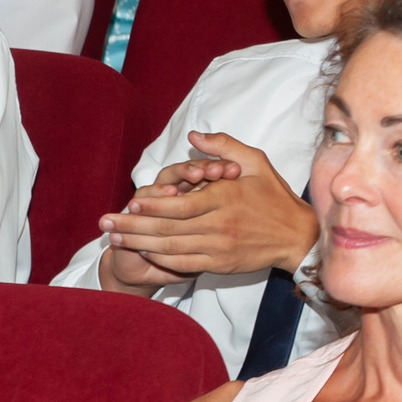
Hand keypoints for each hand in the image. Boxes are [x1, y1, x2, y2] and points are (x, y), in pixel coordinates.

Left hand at [100, 132, 317, 277]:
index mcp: (225, 198)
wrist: (296, 235)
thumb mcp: (255, 161)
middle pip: (166, 228)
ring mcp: (217, 248)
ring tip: (114, 239)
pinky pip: (182, 264)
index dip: (152, 206)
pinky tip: (143, 253)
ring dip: (138, 244)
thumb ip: (223, 146)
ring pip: (169, 248)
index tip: (130, 202)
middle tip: (105, 224)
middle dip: (131, 227)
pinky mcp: (219, 264)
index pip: (179, 205)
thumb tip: (193, 137)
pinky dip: (159, 259)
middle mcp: (218, 225)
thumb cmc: (274, 195)